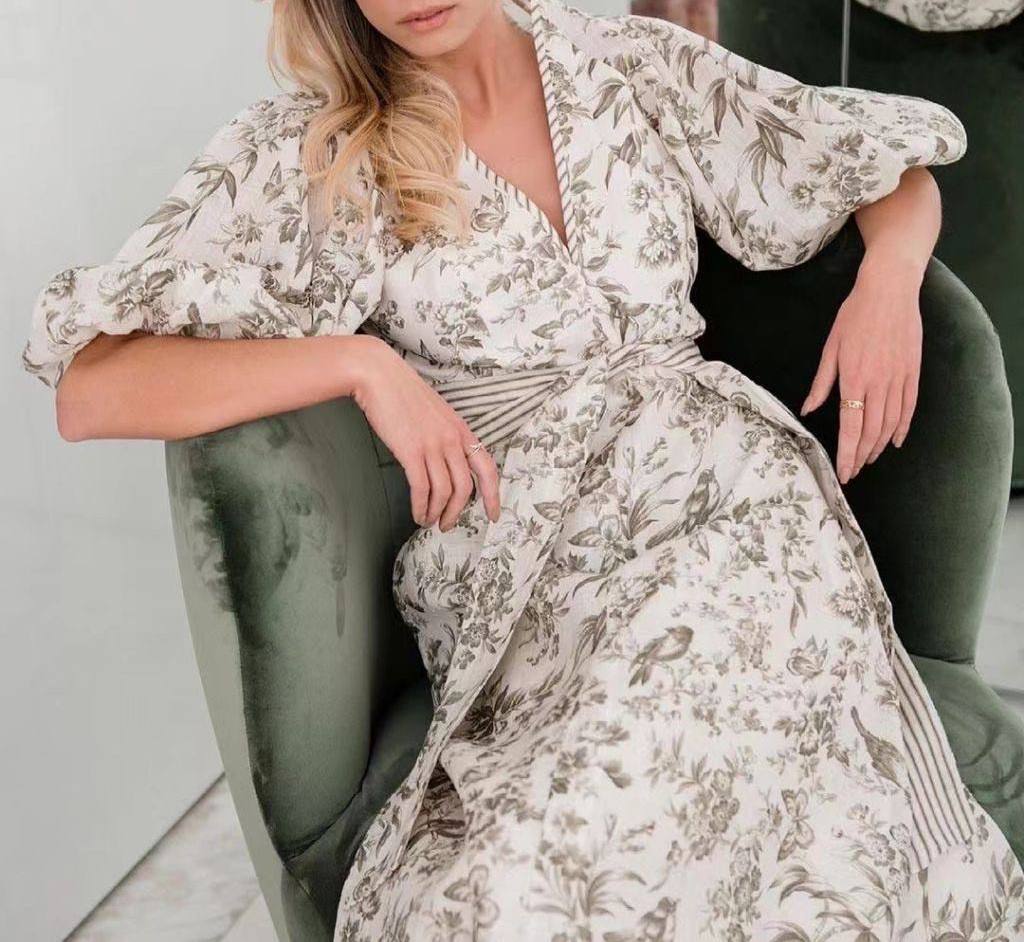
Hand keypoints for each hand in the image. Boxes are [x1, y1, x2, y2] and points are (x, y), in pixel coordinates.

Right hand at [344, 336, 500, 529]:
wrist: (378, 375)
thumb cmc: (401, 393)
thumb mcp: (434, 413)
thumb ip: (444, 435)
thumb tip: (442, 463)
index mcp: (461, 429)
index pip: (487, 467)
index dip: (493, 495)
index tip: (492, 514)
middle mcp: (452, 439)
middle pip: (465, 487)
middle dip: (457, 512)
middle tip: (447, 525)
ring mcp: (433, 445)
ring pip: (444, 491)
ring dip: (437, 512)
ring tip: (427, 522)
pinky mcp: (411, 451)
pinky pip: (422, 488)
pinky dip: (421, 506)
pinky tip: (417, 513)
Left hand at [799, 262, 922, 483]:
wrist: (890, 291)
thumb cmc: (854, 316)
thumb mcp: (830, 348)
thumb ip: (821, 383)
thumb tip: (808, 409)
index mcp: (854, 379)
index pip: (851, 427)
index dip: (848, 453)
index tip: (844, 472)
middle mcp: (879, 383)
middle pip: (871, 431)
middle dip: (862, 455)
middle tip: (854, 470)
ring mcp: (899, 379)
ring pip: (891, 423)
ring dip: (879, 446)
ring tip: (869, 459)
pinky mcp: (913, 372)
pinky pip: (909, 407)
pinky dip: (902, 428)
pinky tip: (895, 441)